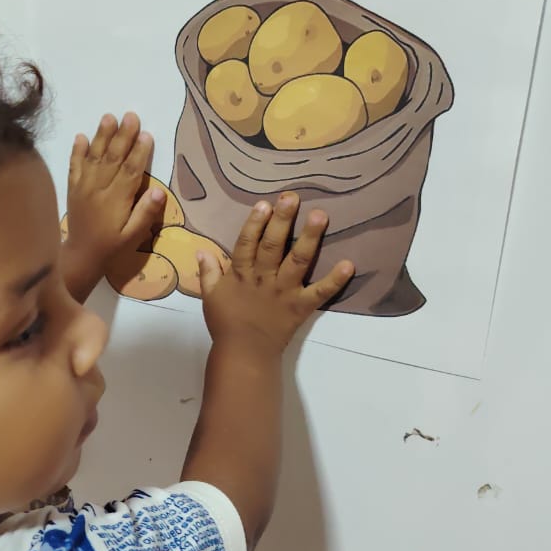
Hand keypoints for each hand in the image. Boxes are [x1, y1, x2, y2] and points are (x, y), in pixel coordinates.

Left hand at [62, 113, 166, 300]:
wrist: (80, 256)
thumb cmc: (112, 246)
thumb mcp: (133, 236)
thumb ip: (145, 214)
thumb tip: (159, 191)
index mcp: (116, 200)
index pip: (130, 170)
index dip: (139, 152)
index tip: (146, 134)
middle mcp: (99, 189)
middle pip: (112, 158)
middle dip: (122, 136)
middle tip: (131, 115)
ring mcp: (83, 187)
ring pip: (94, 157)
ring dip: (101, 136)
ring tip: (108, 117)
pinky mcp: (73, 189)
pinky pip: (74, 167)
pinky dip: (77, 151)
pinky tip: (81, 136)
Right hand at [196, 193, 353, 355]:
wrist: (243, 353)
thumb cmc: (225, 324)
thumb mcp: (210, 296)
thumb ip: (207, 272)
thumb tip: (201, 250)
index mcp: (241, 274)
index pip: (247, 243)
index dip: (255, 223)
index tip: (264, 204)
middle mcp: (264, 278)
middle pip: (272, 245)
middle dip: (282, 220)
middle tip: (292, 197)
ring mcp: (284, 291)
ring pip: (297, 261)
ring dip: (309, 238)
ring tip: (320, 216)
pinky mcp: (300, 307)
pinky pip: (319, 292)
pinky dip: (335, 280)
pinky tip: (349, 265)